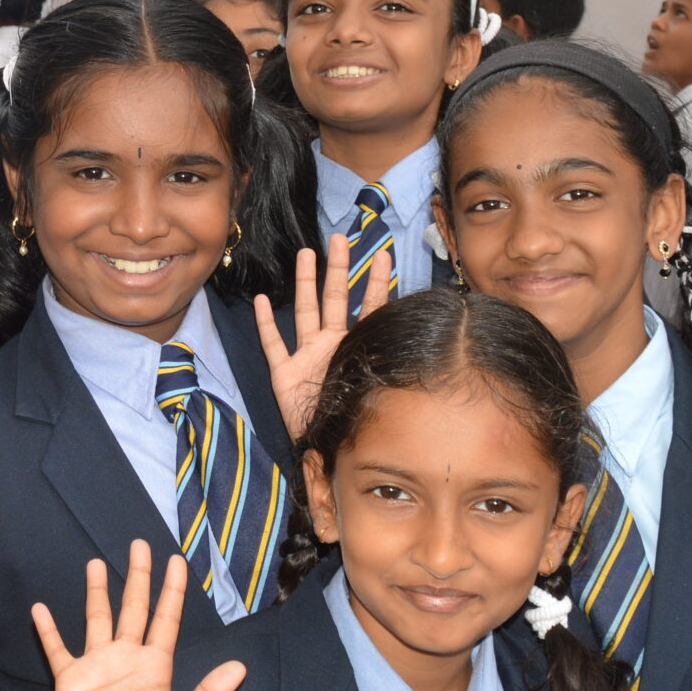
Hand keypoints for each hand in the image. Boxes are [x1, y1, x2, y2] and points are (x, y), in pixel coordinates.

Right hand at [37, 543, 246, 690]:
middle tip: (139, 544)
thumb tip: (241, 666)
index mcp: (156, 667)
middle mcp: (127, 659)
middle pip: (133, 608)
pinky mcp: (71, 680)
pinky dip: (48, 629)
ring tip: (95, 562)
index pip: (166, 619)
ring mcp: (98, 666)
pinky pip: (58, 649)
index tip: (176, 561)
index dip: (171, 591)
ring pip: (98, 618)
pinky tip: (39, 608)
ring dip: (96, 592)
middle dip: (137, 576)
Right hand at [254, 235, 386, 440]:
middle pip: (335, 299)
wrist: (330, 451)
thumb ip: (393, 373)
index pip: (371, 308)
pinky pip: (274, 344)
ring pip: (304, 312)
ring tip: (306, 254)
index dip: (377, 282)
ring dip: (304, 283)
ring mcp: (307, 357)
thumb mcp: (379, 392)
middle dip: (338, 269)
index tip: (383, 254)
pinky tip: (261, 300)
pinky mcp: (284, 373)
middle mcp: (332, 346)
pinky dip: (266, 323)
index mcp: (356, 348)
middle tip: (340, 239)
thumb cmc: (357, 423)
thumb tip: (430, 355)